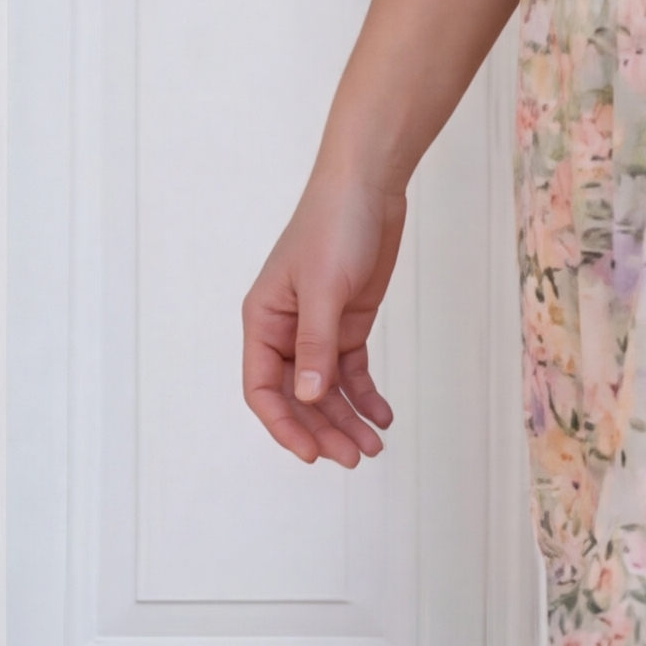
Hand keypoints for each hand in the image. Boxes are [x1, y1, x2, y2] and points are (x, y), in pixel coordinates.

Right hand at [243, 163, 406, 467]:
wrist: (368, 188)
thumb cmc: (333, 227)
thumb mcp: (324, 290)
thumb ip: (316, 346)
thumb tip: (307, 399)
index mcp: (263, 320)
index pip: (262, 388)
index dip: (284, 425)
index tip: (312, 454)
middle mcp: (285, 330)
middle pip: (297, 396)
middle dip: (323, 429)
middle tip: (355, 457)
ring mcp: (317, 329)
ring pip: (325, 390)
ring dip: (347, 419)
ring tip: (374, 446)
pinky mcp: (347, 323)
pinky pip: (350, 372)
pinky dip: (365, 396)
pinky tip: (383, 414)